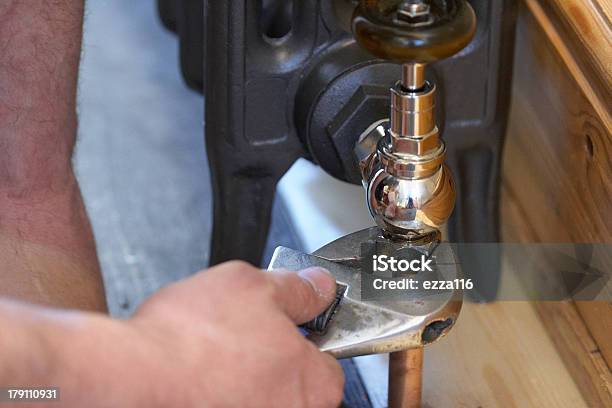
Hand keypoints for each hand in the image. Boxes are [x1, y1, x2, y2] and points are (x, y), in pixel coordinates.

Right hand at [126, 261, 344, 407]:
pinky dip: (218, 389)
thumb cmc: (193, 338)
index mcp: (314, 386)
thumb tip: (318, 286)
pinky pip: (228, 399)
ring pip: (258, 393)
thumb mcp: (254, 285)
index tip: (285, 326)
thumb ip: (297, 289)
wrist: (133, 374)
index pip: (329, 363)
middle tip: (242, 333)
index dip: (306, 338)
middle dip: (271, 356)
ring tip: (214, 352)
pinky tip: (198, 371)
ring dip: (242, 373)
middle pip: (293, 382)